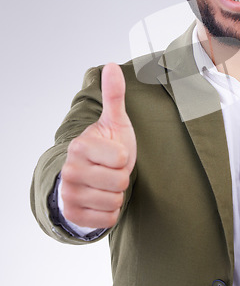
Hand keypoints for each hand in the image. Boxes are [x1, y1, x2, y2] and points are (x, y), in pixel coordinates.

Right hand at [60, 63, 136, 227]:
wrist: (93, 176)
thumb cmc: (108, 147)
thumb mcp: (115, 121)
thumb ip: (114, 95)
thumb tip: (111, 65)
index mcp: (81, 146)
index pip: (120, 159)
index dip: (124, 158)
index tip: (114, 154)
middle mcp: (70, 170)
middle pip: (119, 181)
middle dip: (122, 177)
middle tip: (112, 170)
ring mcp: (69, 193)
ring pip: (114, 201)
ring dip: (116, 194)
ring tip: (107, 184)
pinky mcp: (72, 214)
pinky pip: (107, 219)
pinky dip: (111, 212)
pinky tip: (102, 199)